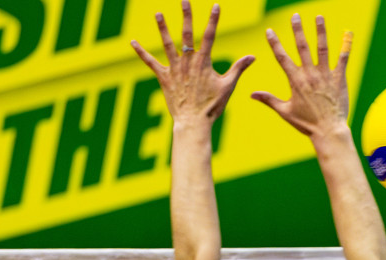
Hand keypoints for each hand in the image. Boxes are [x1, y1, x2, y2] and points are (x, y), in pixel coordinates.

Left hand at [131, 1, 253, 124]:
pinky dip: (141, 52)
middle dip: (186, 15)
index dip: (213, 20)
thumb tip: (253, 56)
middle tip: (184, 0)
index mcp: (204, 62)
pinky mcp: (164, 77)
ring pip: (167, 44)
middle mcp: (188, 62)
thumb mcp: (228, 86)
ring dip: (163, 28)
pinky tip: (132, 42)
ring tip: (158, 13)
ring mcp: (174, 68)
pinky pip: (150, 62)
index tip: (216, 6)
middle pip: (187, 34)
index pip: (210, 36)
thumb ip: (239, 68)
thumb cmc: (212, 106)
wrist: (194, 121)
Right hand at [252, 14, 351, 137]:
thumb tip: (251, 94)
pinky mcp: (339, 79)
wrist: (329, 131)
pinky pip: (343, 60)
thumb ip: (269, 100)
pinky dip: (345, 47)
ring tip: (319, 17)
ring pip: (322, 48)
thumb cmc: (307, 124)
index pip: (282, 57)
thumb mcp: (285, 112)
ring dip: (320, 31)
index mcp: (296, 81)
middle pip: (303, 47)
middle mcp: (310, 74)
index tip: (270, 31)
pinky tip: (348, 33)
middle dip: (298, 30)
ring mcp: (325, 75)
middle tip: (295, 16)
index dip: (275, 43)